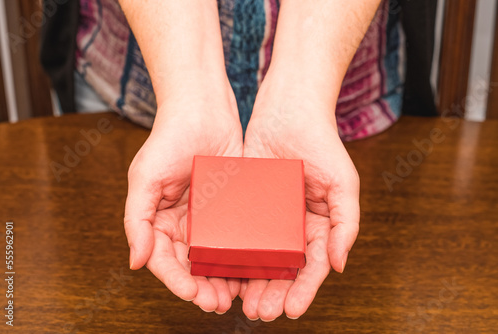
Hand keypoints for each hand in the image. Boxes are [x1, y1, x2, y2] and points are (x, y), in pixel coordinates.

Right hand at [124, 80, 243, 313]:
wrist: (203, 111)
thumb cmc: (168, 140)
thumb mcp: (145, 178)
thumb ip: (138, 220)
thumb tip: (135, 262)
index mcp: (159, 221)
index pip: (164, 261)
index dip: (176, 281)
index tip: (191, 294)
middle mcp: (183, 225)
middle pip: (191, 267)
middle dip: (202, 288)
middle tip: (217, 303)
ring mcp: (209, 219)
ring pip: (215, 259)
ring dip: (222, 280)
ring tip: (234, 297)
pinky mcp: (232, 209)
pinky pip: (236, 239)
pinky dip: (240, 258)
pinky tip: (251, 271)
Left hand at [240, 80, 359, 320]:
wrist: (288, 112)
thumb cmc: (322, 144)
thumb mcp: (343, 183)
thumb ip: (346, 224)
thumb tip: (340, 265)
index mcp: (320, 226)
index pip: (313, 268)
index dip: (304, 292)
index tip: (290, 311)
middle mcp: (293, 227)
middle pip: (284, 270)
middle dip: (273, 294)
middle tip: (259, 312)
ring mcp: (269, 218)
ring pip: (259, 259)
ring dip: (252, 283)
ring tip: (241, 302)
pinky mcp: (246, 205)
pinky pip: (239, 235)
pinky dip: (234, 255)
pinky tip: (224, 270)